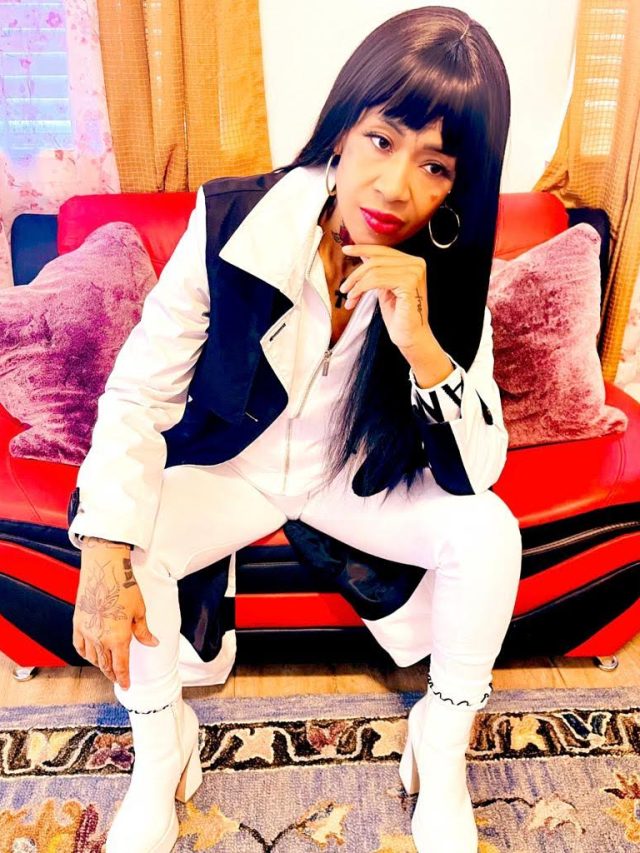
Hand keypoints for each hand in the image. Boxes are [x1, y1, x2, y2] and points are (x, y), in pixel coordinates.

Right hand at [72, 538, 158, 688]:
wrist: (103, 571)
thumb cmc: (124, 588)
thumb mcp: (139, 611)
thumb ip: (143, 631)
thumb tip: (153, 643)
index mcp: (118, 638)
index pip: (121, 666)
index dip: (123, 678)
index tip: (126, 686)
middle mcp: (100, 639)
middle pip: (105, 665)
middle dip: (112, 674)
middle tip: (118, 679)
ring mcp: (87, 632)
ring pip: (92, 658)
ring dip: (100, 665)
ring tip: (106, 666)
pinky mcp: (77, 624)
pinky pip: (79, 646)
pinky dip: (86, 654)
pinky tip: (91, 654)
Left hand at [339, 244, 429, 350]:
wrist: (410, 336)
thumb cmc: (399, 316)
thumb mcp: (385, 288)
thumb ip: (378, 271)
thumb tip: (363, 255)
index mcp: (413, 262)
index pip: (383, 250)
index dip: (362, 249)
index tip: (346, 249)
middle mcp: (416, 264)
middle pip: (376, 259)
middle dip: (356, 274)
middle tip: (344, 287)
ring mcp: (414, 273)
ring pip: (374, 270)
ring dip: (356, 284)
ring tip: (350, 297)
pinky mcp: (409, 284)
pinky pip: (376, 280)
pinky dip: (361, 288)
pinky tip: (355, 298)